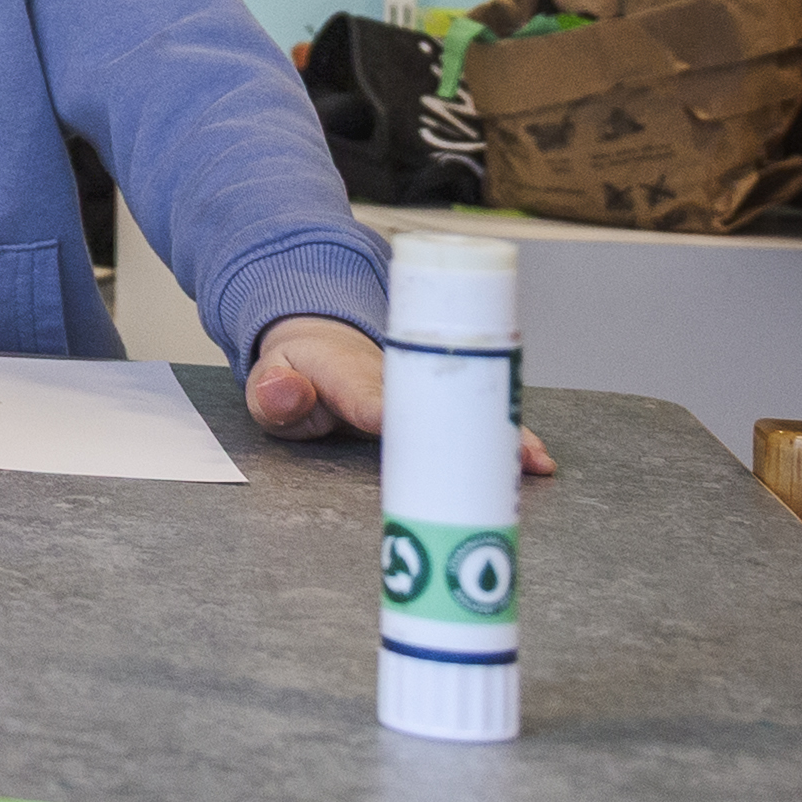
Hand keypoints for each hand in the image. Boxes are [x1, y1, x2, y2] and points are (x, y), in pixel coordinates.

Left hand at [243, 315, 556, 476]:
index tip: (403, 429)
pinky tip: (532, 459)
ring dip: (498, 433)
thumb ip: (272, 393)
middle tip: (502, 452)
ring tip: (532, 460)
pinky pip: (473, 418)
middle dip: (466, 425)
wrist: (322, 341)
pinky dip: (503, 436)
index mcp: (345, 370)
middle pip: (434, 400)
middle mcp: (393, 375)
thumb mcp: (269, 379)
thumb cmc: (297, 371)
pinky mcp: (440, 401)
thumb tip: (284, 393)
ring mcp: (422, 387)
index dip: (385, 410)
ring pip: (463, 407)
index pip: (366, 392)